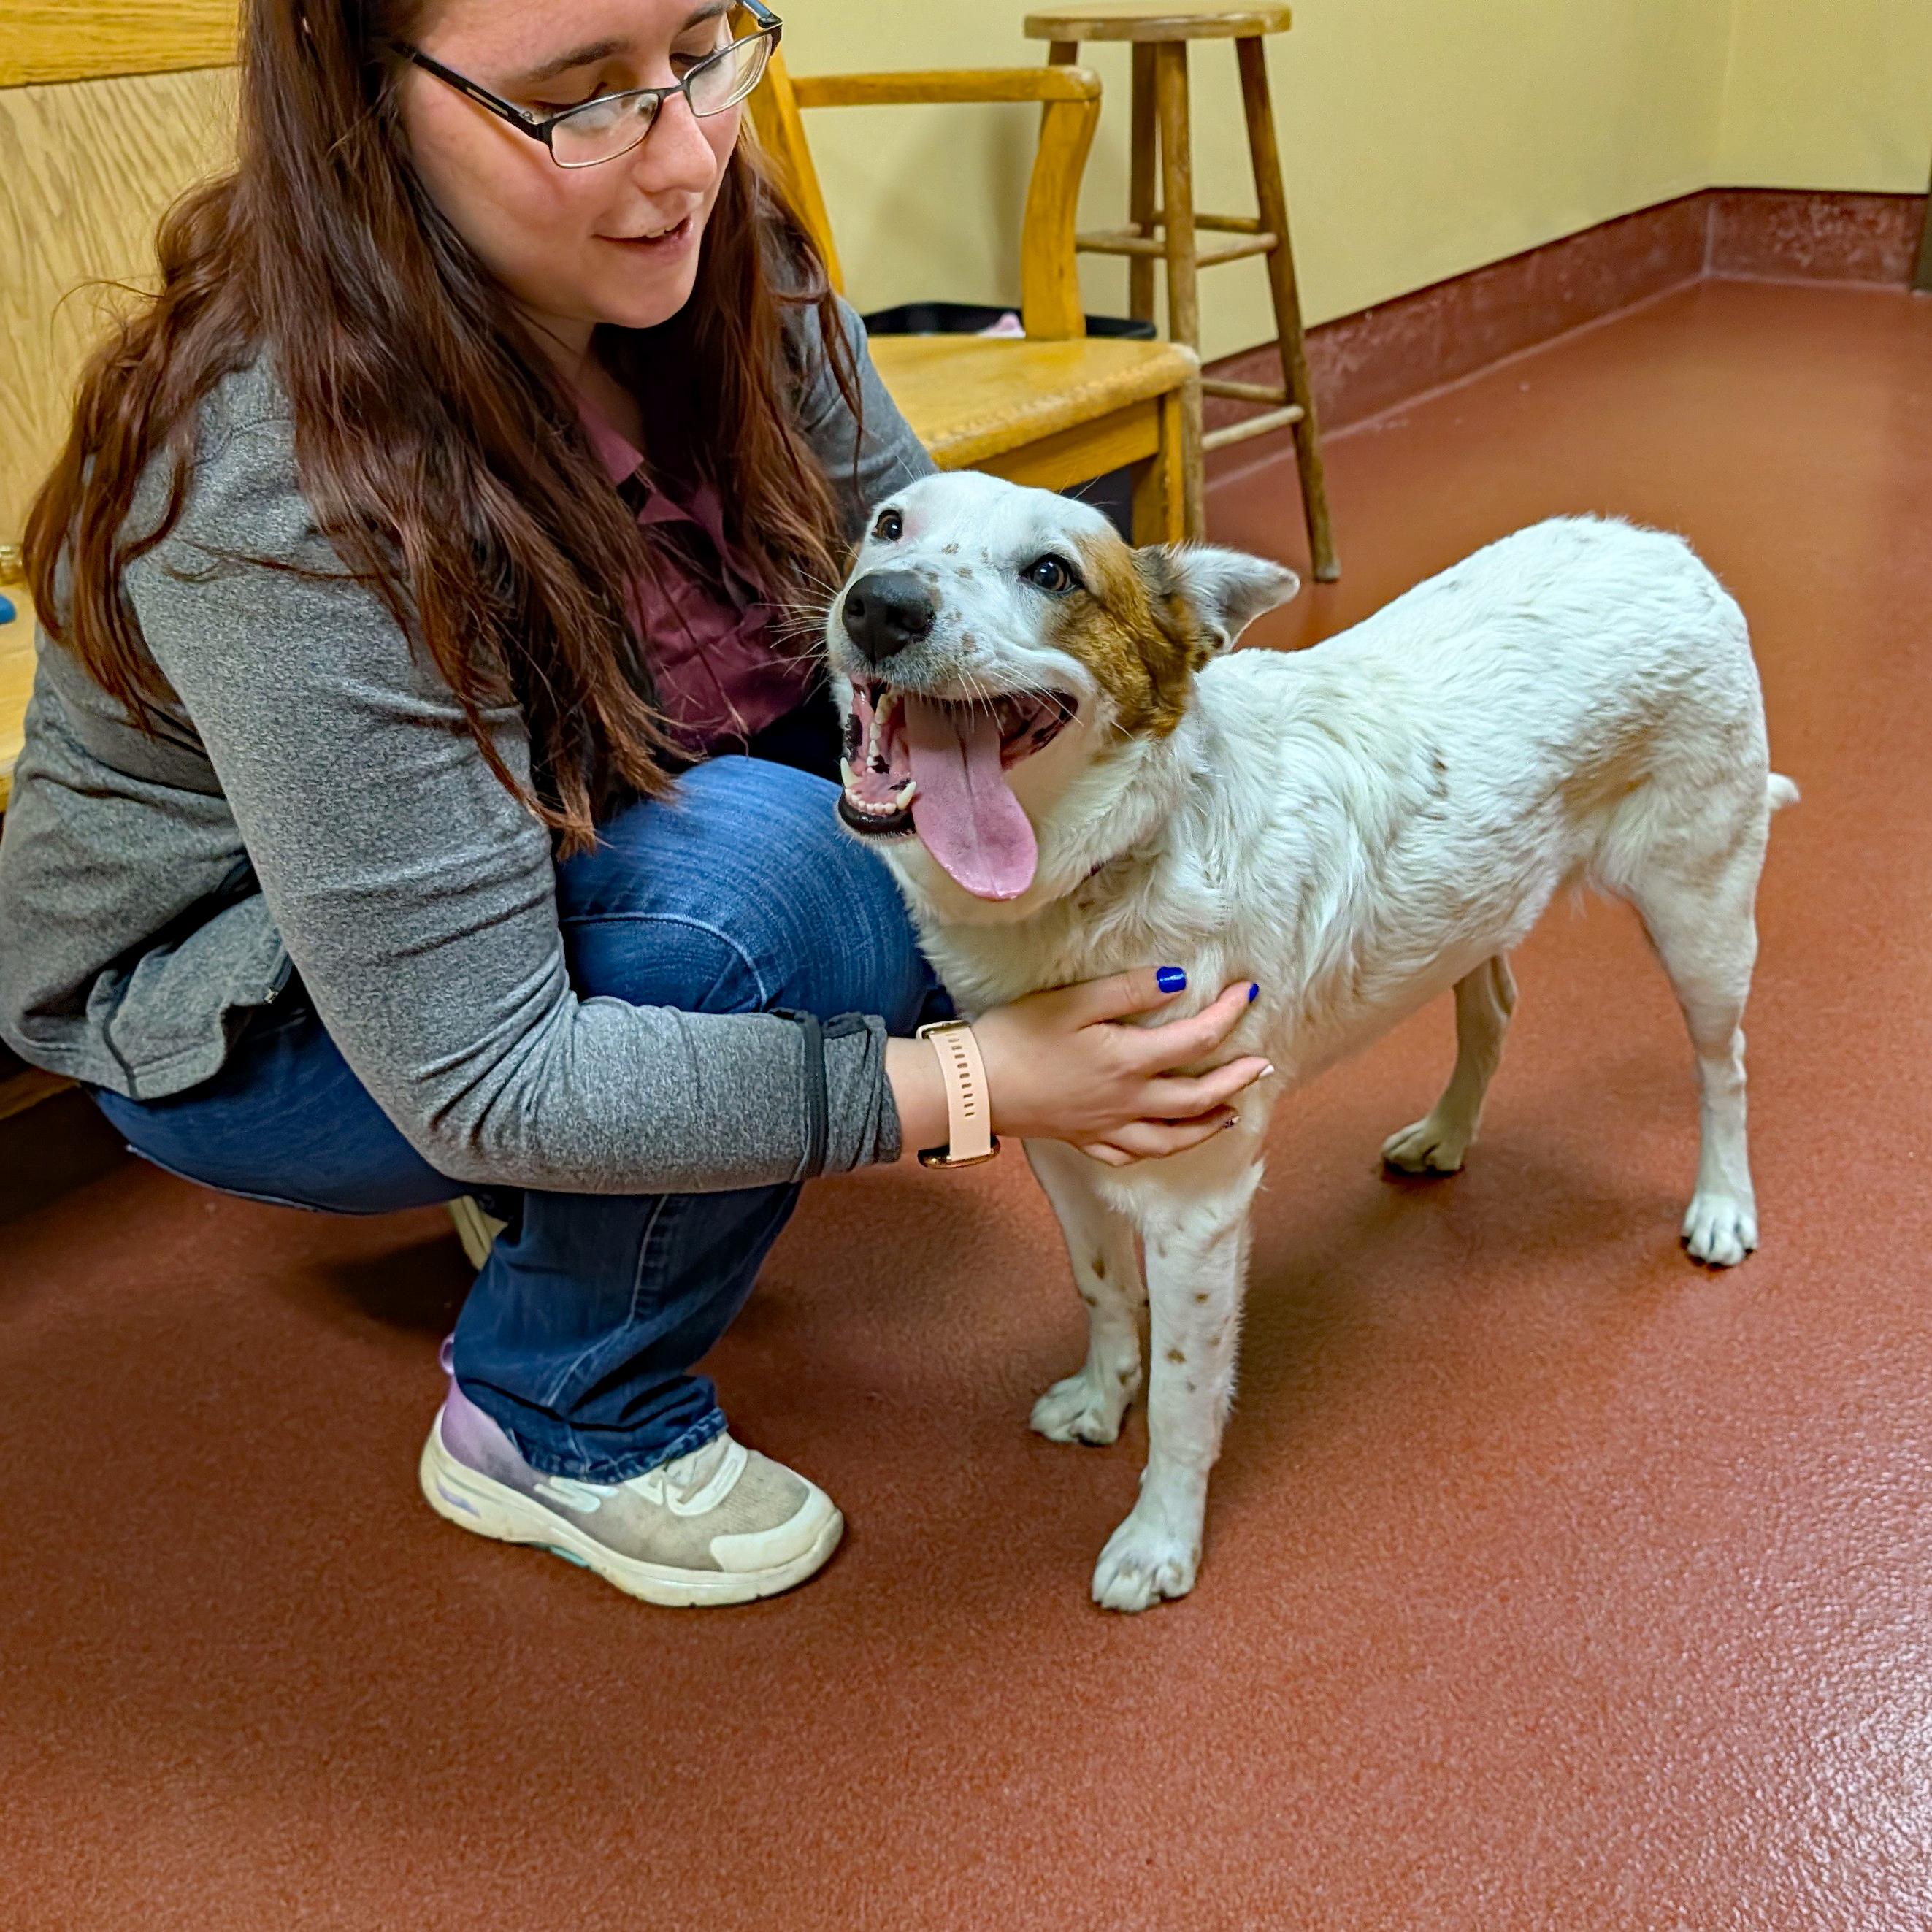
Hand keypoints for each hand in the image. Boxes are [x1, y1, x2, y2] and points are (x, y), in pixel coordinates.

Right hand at [972, 968, 1270, 1166]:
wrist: (972, 1087)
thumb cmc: (1017, 1037)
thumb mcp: (1073, 1002)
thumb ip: (1128, 991)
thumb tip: (1177, 980)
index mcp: (1129, 1062)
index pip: (1196, 1040)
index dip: (1228, 1015)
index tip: (1249, 993)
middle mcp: (1127, 1102)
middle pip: (1197, 1098)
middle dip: (1236, 1079)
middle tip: (1263, 1065)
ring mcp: (1106, 1127)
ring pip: (1172, 1138)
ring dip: (1208, 1126)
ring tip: (1231, 1113)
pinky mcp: (1083, 1139)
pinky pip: (1131, 1155)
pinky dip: (1158, 1149)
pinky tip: (1164, 1140)